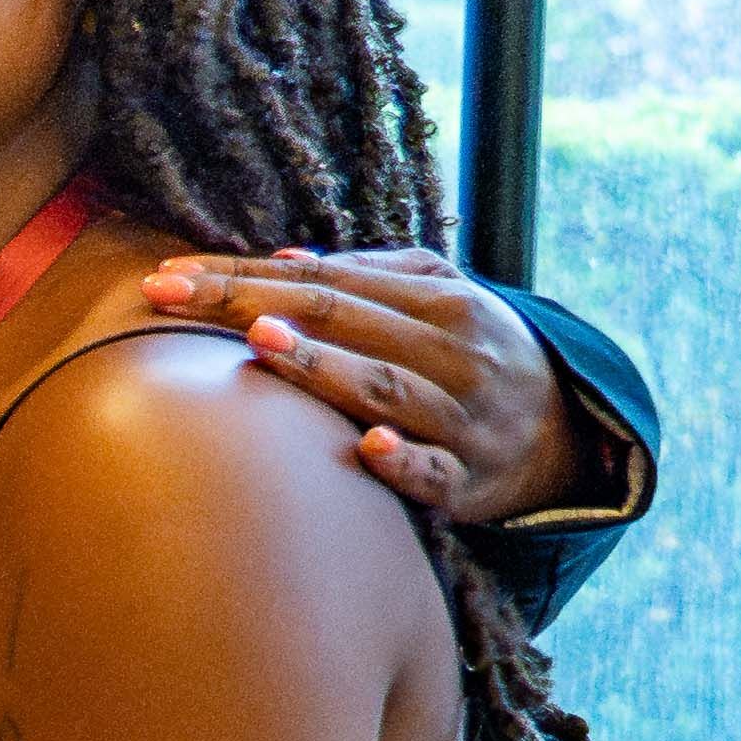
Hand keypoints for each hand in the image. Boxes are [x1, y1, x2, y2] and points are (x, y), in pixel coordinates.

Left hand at [140, 247, 613, 521]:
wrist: (572, 435)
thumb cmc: (476, 357)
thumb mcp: (444, 302)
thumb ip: (372, 277)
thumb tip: (284, 259)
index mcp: (441, 302)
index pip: (325, 282)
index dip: (244, 276)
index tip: (168, 275)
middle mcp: (452, 353)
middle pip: (340, 322)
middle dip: (249, 304)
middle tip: (169, 296)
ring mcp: (462, 419)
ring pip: (384, 388)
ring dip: (322, 366)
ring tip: (260, 340)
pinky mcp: (469, 480)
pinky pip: (434, 471)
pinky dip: (402, 460)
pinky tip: (367, 446)